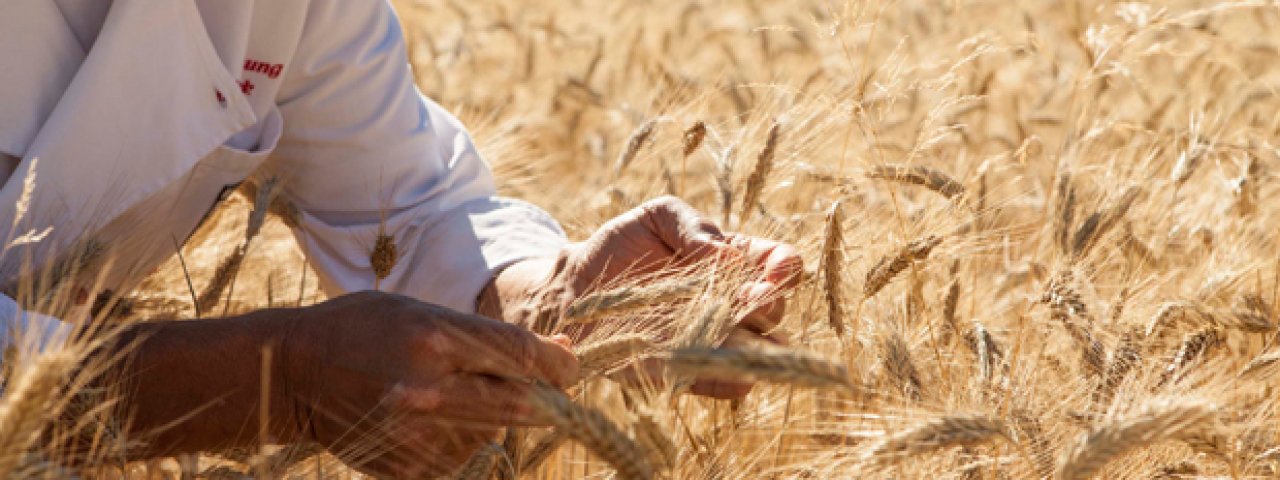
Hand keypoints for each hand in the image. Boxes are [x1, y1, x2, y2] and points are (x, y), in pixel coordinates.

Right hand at [280, 291, 577, 476]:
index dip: (558, 364)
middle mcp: (427, 389)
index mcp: (433, 339)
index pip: (521, 356)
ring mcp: (415, 435)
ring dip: (495, 418)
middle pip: (520, 403)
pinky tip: (433, 420)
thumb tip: (564, 351)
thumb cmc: (364, 329)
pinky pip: (463, 457)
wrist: (291, 375)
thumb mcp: (423, 313)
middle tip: (552, 391)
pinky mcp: (408, 467)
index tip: (570, 366)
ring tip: (453, 395)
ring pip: (493, 433)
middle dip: (547, 398)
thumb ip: (489, 336)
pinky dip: (464, 440)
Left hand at [482, 196, 801, 398]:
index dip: (787, 267)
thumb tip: (727, 254)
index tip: (778, 268)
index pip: (779, 266)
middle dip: (770, 305)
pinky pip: (706, 381)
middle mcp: (729, 307)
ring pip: (748, 354)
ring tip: (742, 334)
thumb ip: (693, 226)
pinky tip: (726, 372)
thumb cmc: (623, 244)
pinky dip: (718, 378)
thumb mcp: (658, 216)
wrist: (573, 285)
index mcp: (734, 264)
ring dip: (751, 347)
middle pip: (771, 313)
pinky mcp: (673, 371)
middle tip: (756, 298)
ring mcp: (705, 342)